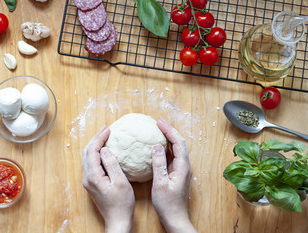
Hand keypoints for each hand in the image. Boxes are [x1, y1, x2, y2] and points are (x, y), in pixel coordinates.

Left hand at [82, 125, 134, 232]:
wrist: (117, 220)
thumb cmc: (122, 203)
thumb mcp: (120, 182)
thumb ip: (112, 164)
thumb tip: (105, 150)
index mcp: (93, 176)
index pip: (92, 151)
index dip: (99, 138)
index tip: (108, 129)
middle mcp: (87, 178)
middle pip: (86, 152)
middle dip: (95, 139)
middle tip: (106, 129)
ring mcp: (88, 181)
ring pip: (87, 157)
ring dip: (95, 145)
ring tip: (104, 136)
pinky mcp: (91, 183)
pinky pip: (90, 164)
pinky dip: (95, 154)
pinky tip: (104, 151)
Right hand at [151, 117, 195, 232]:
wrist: (175, 218)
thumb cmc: (168, 204)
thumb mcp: (160, 183)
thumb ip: (158, 164)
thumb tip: (156, 146)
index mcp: (182, 167)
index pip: (177, 143)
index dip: (169, 130)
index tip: (158, 122)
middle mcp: (184, 166)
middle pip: (178, 143)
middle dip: (169, 131)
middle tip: (158, 122)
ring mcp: (181, 170)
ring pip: (175, 149)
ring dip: (167, 138)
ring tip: (157, 130)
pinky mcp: (177, 174)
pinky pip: (172, 156)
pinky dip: (165, 148)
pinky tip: (157, 147)